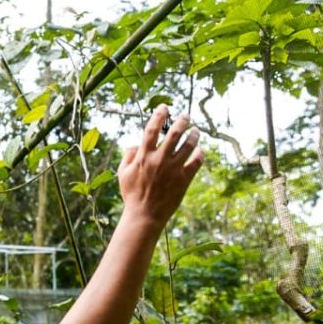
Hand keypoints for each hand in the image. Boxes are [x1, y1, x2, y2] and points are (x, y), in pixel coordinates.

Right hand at [117, 106, 203, 227]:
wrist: (145, 215)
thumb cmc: (132, 194)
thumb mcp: (122, 174)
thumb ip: (128, 156)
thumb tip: (135, 144)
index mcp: (144, 156)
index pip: (152, 129)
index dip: (158, 115)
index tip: (164, 107)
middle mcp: (160, 160)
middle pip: (174, 133)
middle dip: (182, 121)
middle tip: (186, 116)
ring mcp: (173, 169)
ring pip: (189, 145)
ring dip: (194, 135)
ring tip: (196, 131)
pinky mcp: (184, 180)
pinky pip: (197, 162)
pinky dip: (200, 153)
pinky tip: (200, 150)